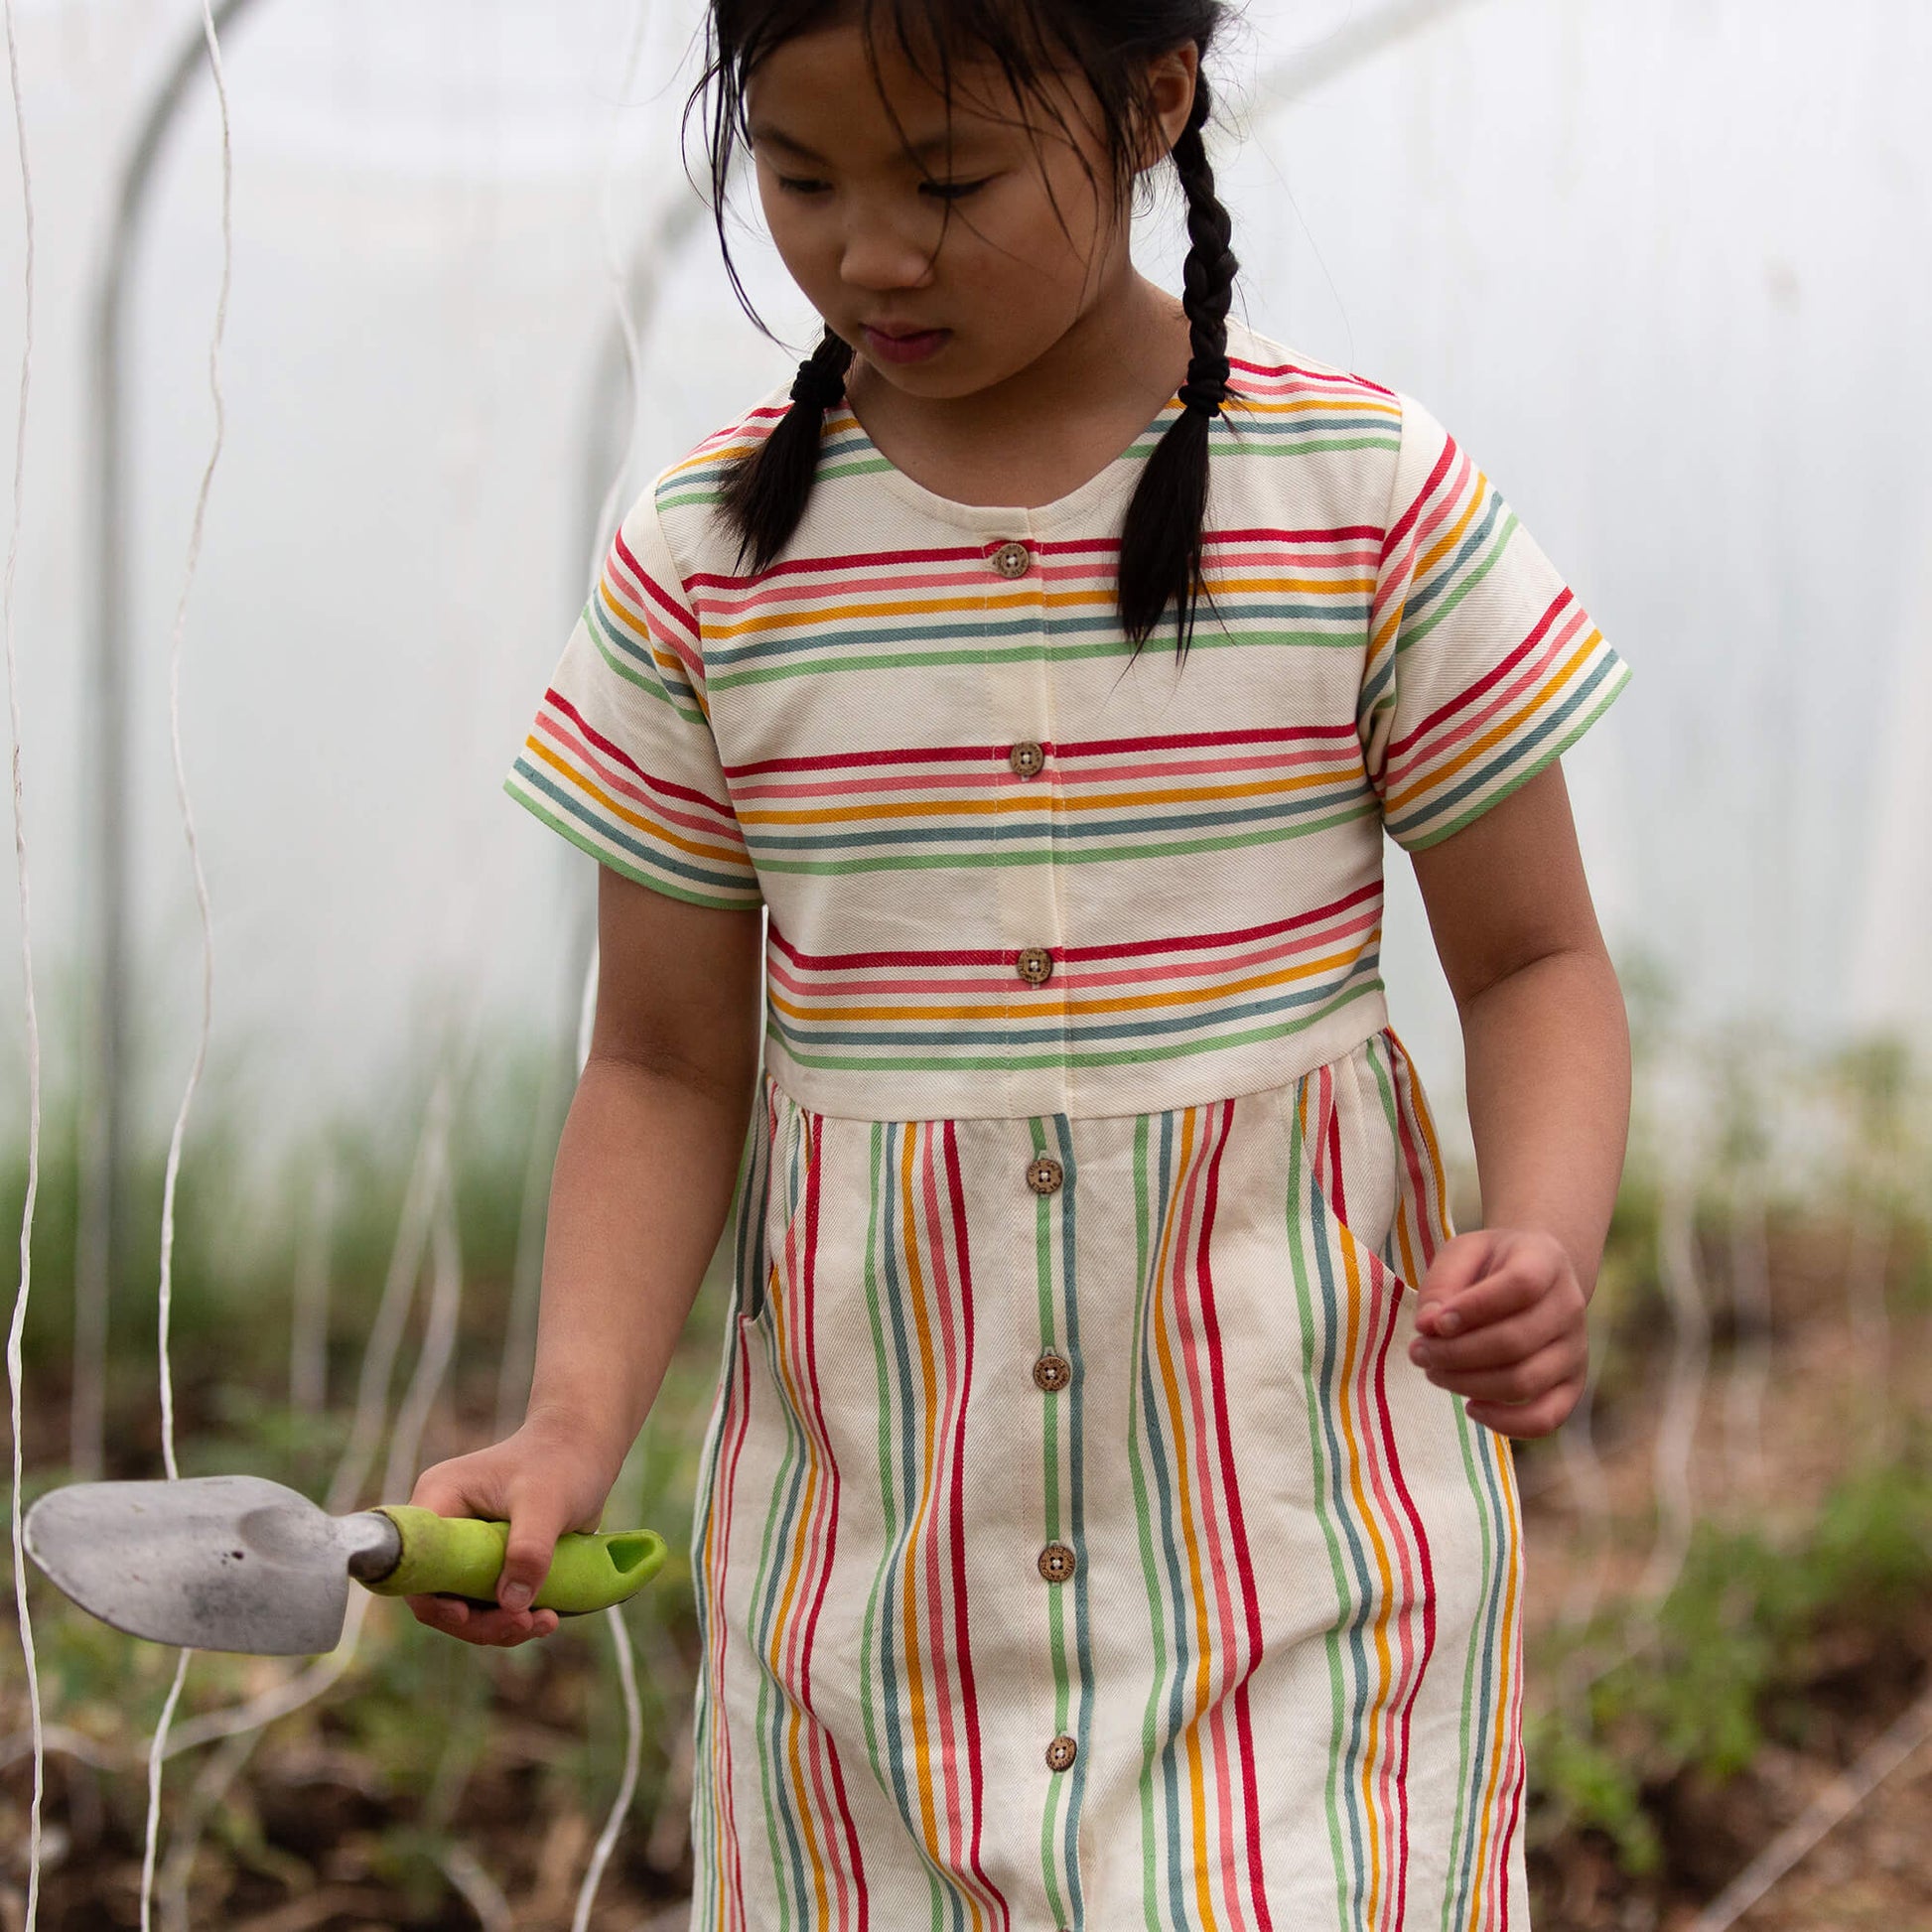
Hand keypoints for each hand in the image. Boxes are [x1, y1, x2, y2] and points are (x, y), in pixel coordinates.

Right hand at [403, 1410, 618, 1647]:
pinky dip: (515, 1616)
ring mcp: (467, 1547)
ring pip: (466, 1605)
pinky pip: (490, 1601)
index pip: (416, 1563)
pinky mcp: (491, 1561)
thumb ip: (529, 1549)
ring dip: (501, 1624)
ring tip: (547, 1621)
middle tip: (524, 1624)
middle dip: (479, 1621)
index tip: (468, 1614)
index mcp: (440, 1501)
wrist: (585, 1449)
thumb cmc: (562, 1462)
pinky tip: (549, 1615)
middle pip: (439, 1595)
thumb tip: (512, 1604)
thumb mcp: (547, 1501)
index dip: (433, 1599)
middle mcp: (446, 1527)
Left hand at [1406, 1226, 1588, 1438]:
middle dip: (1455, 1353)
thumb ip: (1442, 1284)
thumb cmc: (1489, 1264)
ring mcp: (1575, 1349)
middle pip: (1515, 1341)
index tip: (1434, 1323)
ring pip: (1524, 1381)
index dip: (1473, 1307)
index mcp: (1546, 1261)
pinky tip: (1471, 1407)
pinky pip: (1546, 1418)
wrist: (1534, 1276)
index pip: (1520, 1285)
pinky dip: (1506, 1423)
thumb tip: (1428, 1327)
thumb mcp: (1462, 1253)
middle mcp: (1570, 1306)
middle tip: (1418, 1352)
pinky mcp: (1572, 1384)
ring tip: (1433, 1372)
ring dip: (1468, 1384)